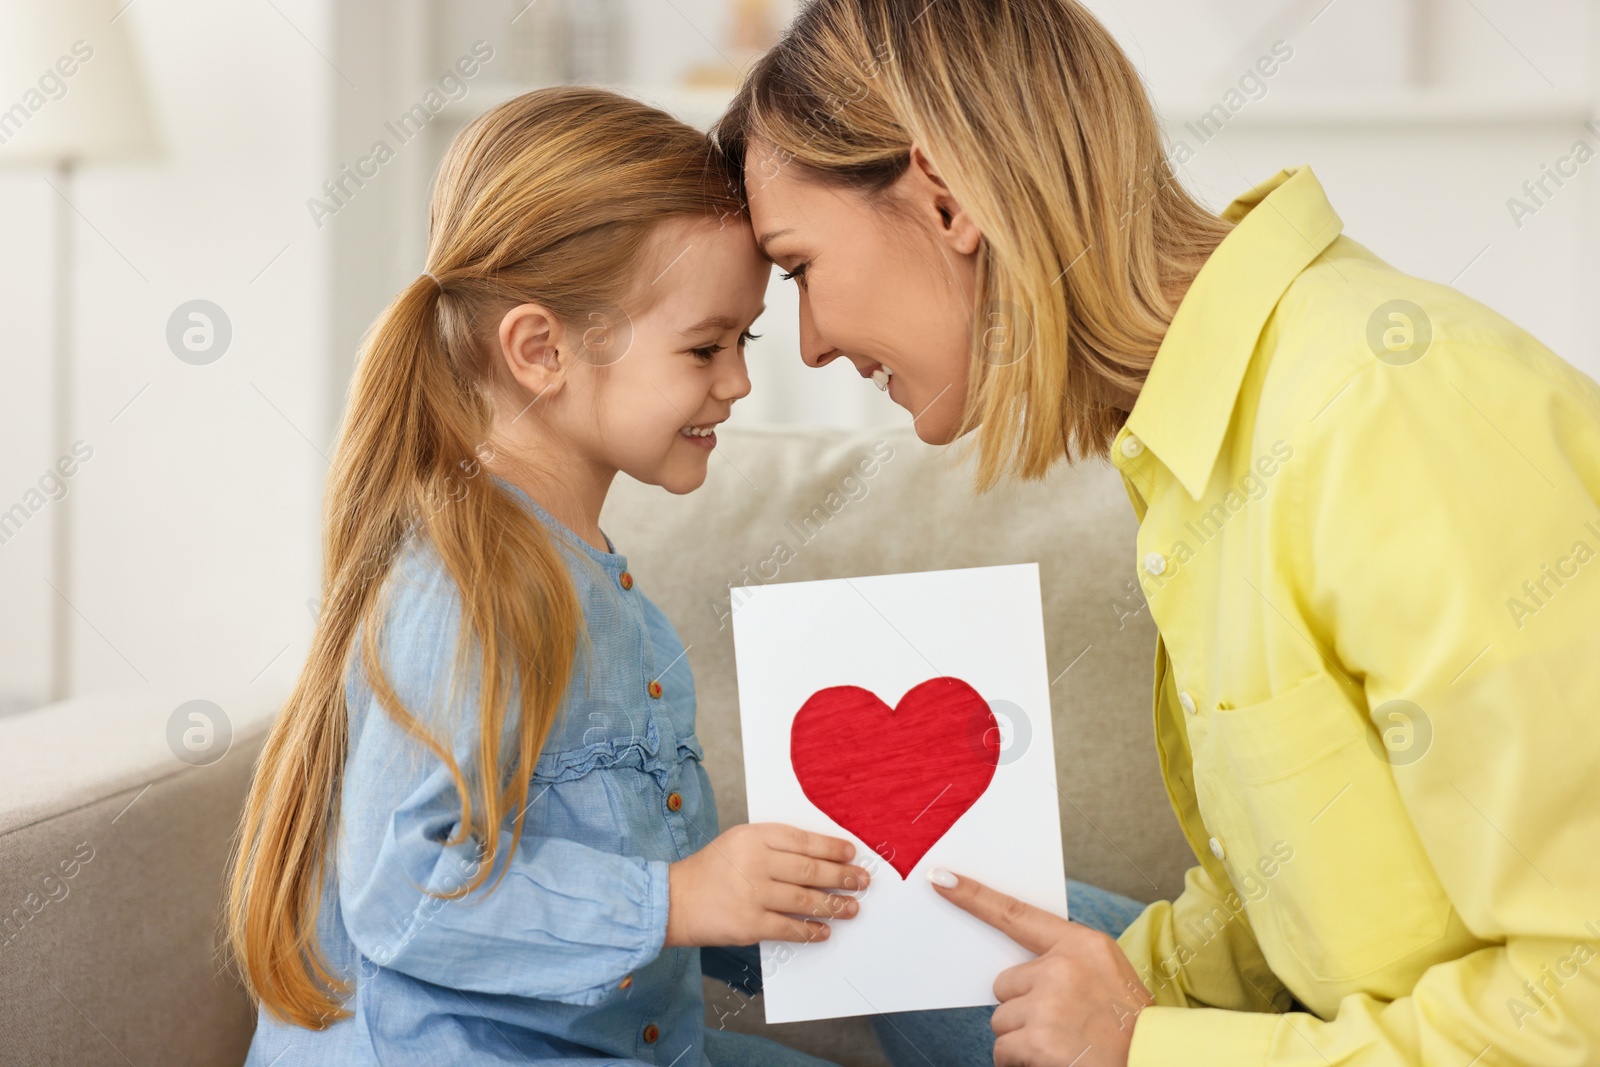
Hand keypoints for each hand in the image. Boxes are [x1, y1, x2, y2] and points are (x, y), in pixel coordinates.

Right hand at [664, 823, 869, 947]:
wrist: (675, 900)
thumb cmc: (711, 869)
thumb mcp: (739, 841)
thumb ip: (773, 845)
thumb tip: (819, 857)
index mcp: (754, 836)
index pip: (803, 840)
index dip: (831, 847)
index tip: (851, 854)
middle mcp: (755, 862)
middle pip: (810, 870)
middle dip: (842, 877)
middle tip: (861, 881)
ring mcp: (753, 894)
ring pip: (805, 900)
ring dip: (834, 905)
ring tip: (852, 908)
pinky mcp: (750, 924)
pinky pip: (790, 928)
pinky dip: (811, 930)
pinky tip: (825, 931)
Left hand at [930, 870, 1152, 1066]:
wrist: (1152, 1060)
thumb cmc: (1127, 1023)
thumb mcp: (1105, 973)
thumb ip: (1062, 961)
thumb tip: (1016, 971)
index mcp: (1080, 944)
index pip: (1016, 914)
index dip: (974, 897)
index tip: (942, 879)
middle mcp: (1061, 968)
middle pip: (1004, 984)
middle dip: (1022, 1007)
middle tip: (1059, 1023)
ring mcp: (1048, 1003)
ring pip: (1001, 1020)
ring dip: (1022, 1037)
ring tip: (1061, 1043)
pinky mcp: (1038, 1039)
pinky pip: (1003, 1050)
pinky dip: (1020, 1062)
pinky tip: (1052, 1060)